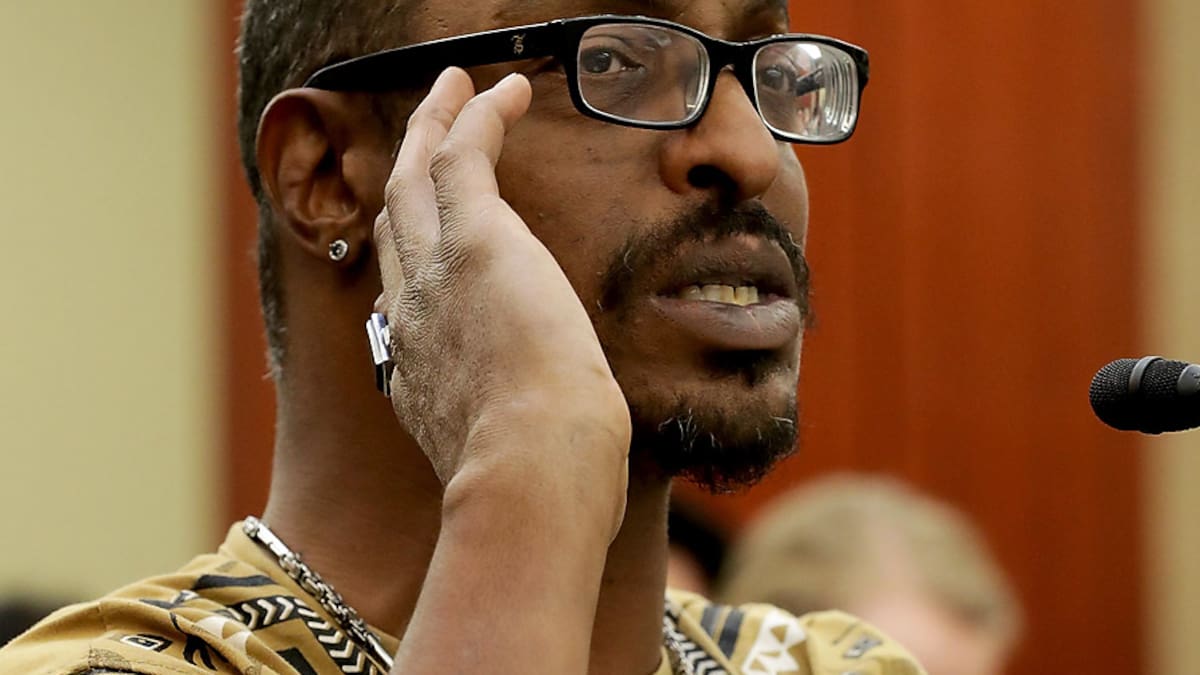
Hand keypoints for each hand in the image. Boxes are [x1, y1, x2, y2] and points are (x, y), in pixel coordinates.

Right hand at [374, 68, 629, 523]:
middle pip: (393, 224)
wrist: (531, 475)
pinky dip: (476, 115)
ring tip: (454, 87)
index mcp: (420, 372)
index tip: (433, 238)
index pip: (405, 298)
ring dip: (431, 125)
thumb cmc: (545, 487)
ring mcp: (433, 275)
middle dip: (405, 175)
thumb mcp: (518, 463)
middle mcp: (410, 317)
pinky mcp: (474, 240)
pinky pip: (460, 153)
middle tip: (424, 135)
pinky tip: (504, 89)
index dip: (412, 258)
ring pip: (412, 177)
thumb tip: (567, 451)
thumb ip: (521, 441)